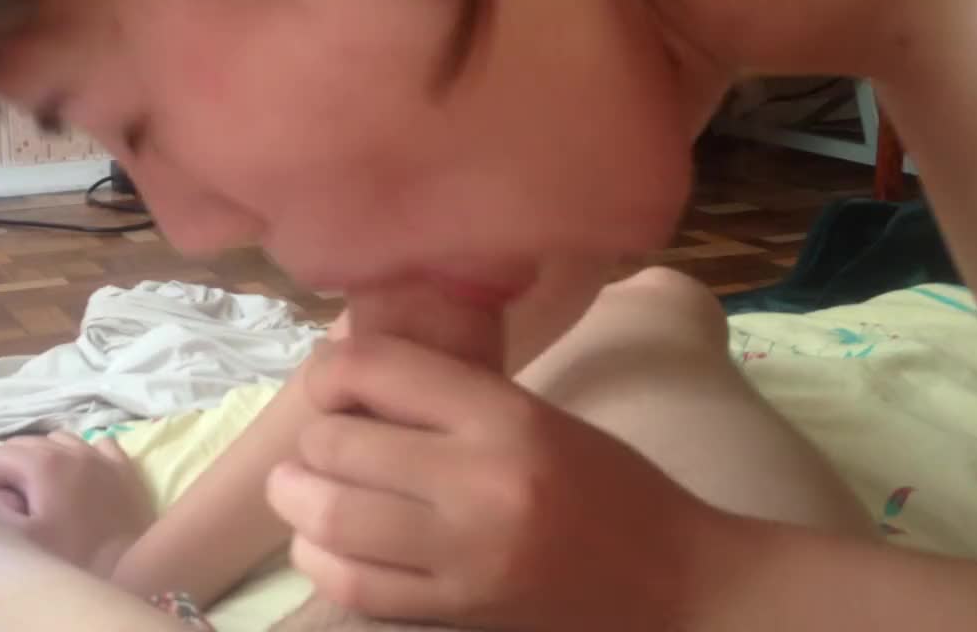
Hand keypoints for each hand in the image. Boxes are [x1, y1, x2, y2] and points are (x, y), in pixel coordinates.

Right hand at [0, 431, 155, 577]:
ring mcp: (100, 453)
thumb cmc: (72, 556)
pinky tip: (82, 480)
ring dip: (44, 459)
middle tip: (24, 505)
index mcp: (42, 464)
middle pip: (20, 444)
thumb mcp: (19, 539)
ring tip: (50, 492)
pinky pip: (93, 444)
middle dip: (12, 470)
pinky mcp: (122, 464)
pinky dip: (80, 456)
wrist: (131, 567)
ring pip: (56, 439)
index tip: (7, 509)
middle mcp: (71, 449)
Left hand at [266, 336, 725, 630]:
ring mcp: (466, 557)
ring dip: (297, 498)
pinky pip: (355, 585)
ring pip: (330, 517)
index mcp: (505, 414)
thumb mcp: (538, 415)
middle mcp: (479, 482)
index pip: (375, 368)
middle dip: (312, 440)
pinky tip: (321, 542)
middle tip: (321, 442)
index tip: (329, 384)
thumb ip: (450, 398)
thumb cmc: (610, 486)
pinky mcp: (458, 613)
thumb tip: (351, 384)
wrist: (679, 582)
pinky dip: (320, 558)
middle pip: (337, 445)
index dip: (328, 372)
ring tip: (300, 488)